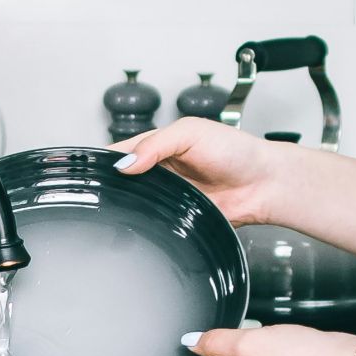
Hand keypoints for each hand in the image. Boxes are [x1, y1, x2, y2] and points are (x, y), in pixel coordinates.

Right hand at [110, 117, 281, 226]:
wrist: (264, 184)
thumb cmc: (237, 151)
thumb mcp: (192, 132)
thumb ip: (156, 144)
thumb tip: (126, 163)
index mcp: (159, 144)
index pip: (122, 151)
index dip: (106, 159)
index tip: (91, 169)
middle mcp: (161, 170)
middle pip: (124, 180)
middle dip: (113, 185)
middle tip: (101, 191)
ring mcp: (169, 195)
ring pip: (136, 203)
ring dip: (129, 204)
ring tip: (121, 205)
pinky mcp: (178, 217)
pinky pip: (155, 222)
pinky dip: (147, 222)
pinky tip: (142, 221)